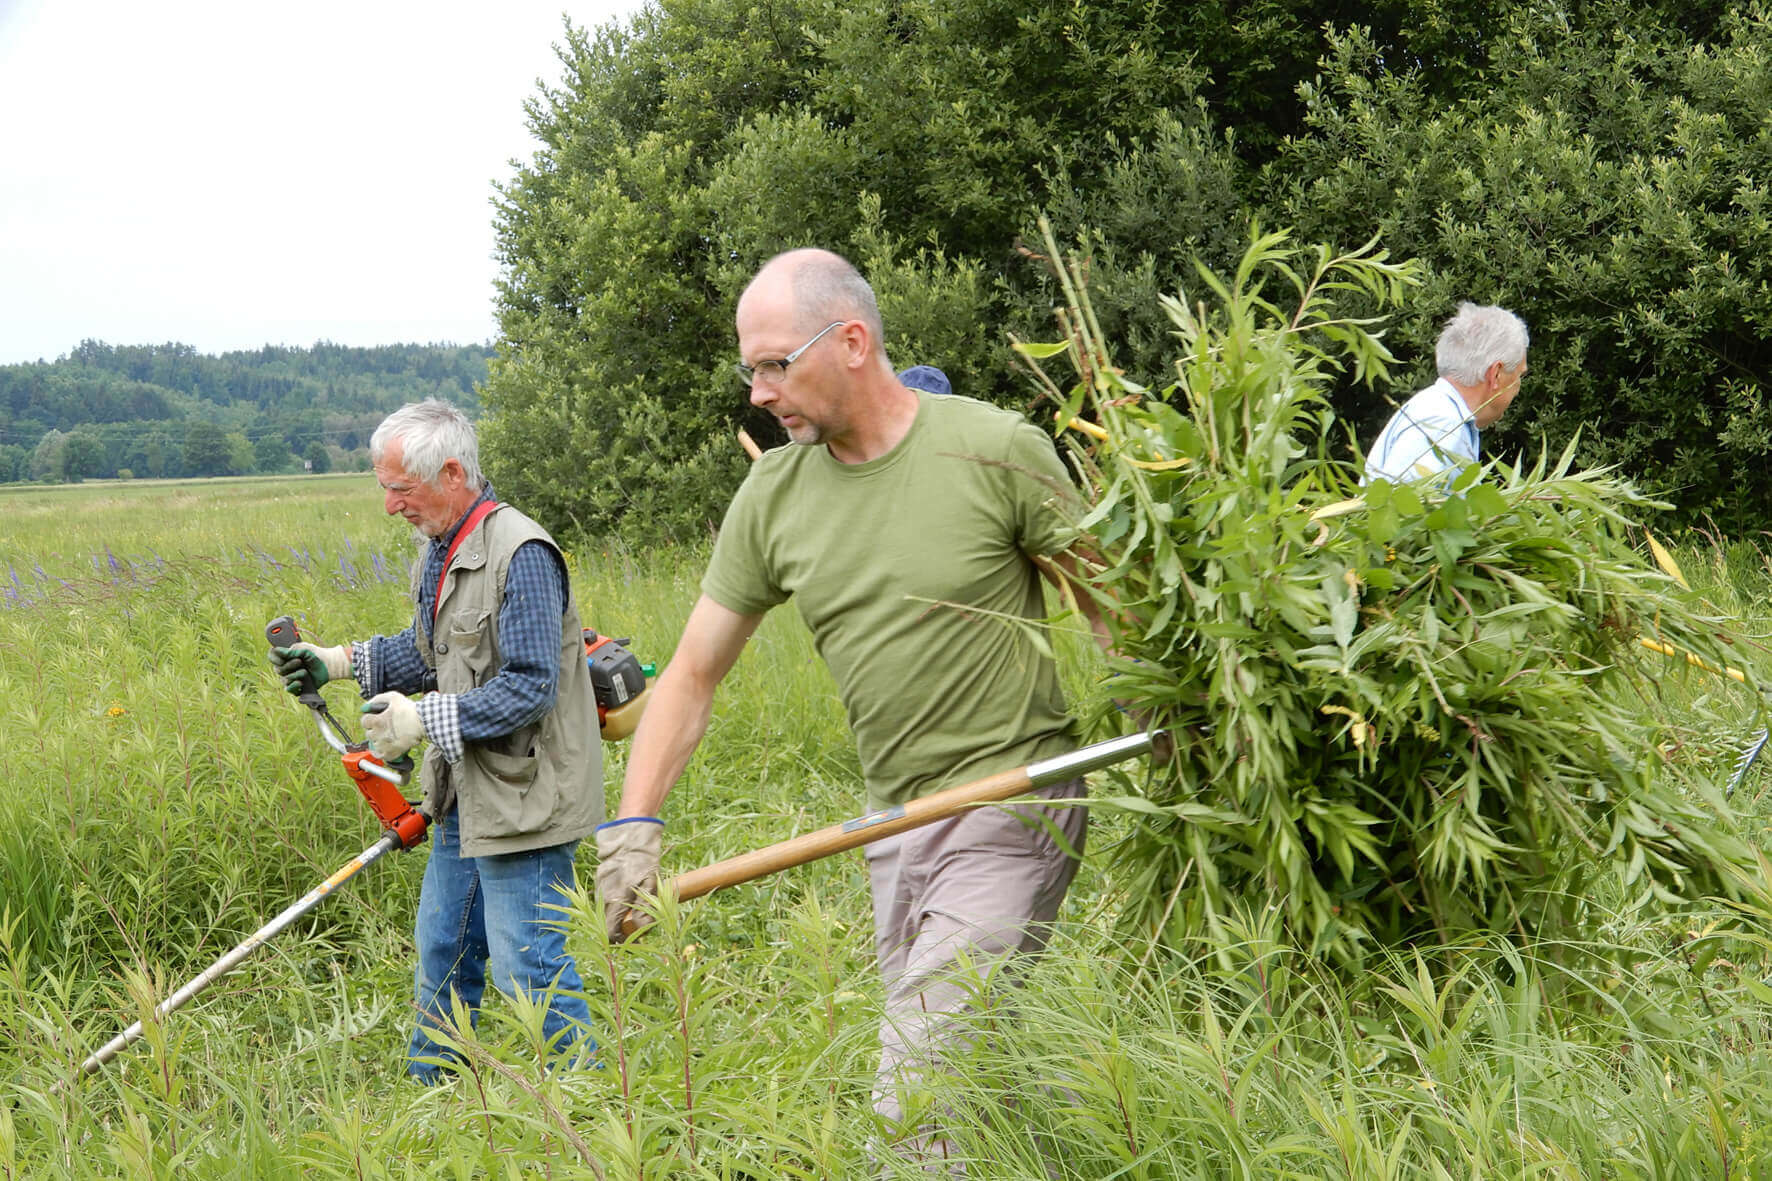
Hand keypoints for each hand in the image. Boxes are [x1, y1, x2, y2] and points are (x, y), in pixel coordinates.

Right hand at [270, 643, 349, 694]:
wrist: (328, 665)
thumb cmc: (316, 655)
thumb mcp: (303, 650)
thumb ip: (290, 651)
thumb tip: (275, 650)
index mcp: (285, 657)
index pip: (272, 658)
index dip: (275, 658)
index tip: (283, 657)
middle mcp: (285, 668)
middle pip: (278, 669)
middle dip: (288, 665)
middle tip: (300, 661)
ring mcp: (290, 678)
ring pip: (284, 679)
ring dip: (294, 675)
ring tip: (305, 672)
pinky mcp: (297, 687)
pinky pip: (289, 689)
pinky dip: (293, 686)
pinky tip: (300, 682)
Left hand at [361, 692, 424, 760]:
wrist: (423, 723)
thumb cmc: (410, 710)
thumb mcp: (393, 697)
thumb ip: (378, 699)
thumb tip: (369, 704)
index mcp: (377, 721)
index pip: (364, 721)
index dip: (369, 719)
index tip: (374, 719)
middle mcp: (378, 734)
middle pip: (368, 733)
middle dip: (374, 730)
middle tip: (383, 727)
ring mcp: (384, 745)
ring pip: (373, 744)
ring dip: (378, 740)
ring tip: (387, 736)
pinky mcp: (391, 753)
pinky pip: (381, 756)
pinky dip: (382, 753)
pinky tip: (386, 748)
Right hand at [595, 818, 662, 941]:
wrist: (630, 838)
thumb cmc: (644, 863)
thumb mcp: (650, 886)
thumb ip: (644, 911)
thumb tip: (640, 930)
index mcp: (615, 901)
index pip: (609, 933)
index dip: (620, 941)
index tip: (632, 940)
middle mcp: (603, 896)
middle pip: (605, 923)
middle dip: (619, 929)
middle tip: (636, 928)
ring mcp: (599, 887)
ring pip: (605, 910)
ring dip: (616, 915)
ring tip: (633, 911)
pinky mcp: (599, 879)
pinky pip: (604, 898)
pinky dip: (613, 903)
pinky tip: (626, 897)